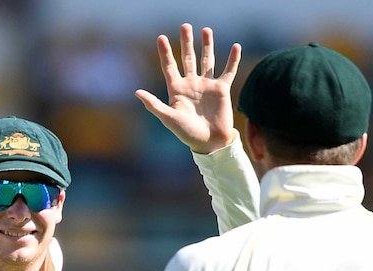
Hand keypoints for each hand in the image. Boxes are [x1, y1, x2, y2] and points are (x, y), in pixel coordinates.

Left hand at [135, 23, 240, 153]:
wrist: (209, 142)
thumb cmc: (186, 133)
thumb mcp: (169, 118)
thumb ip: (154, 105)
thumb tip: (137, 92)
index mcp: (177, 89)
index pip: (169, 66)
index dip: (165, 53)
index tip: (161, 37)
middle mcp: (191, 84)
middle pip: (188, 58)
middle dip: (187, 42)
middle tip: (185, 26)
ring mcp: (207, 85)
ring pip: (207, 61)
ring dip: (207, 45)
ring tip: (206, 30)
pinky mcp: (222, 89)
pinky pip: (228, 71)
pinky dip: (232, 59)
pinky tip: (236, 46)